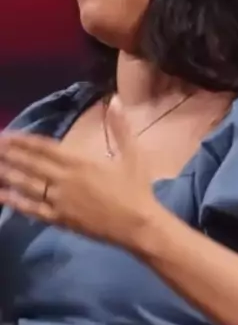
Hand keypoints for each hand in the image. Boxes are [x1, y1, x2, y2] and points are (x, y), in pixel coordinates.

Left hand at [0, 96, 158, 247]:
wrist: (138, 225)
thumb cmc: (136, 189)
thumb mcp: (132, 155)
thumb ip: (120, 128)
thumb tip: (115, 99)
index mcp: (79, 162)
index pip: (44, 147)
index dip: (23, 141)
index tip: (6, 135)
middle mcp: (65, 180)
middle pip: (30, 165)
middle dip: (9, 155)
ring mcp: (61, 201)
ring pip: (27, 186)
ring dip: (8, 175)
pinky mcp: (61, 219)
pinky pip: (34, 209)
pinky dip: (17, 203)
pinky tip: (4, 196)